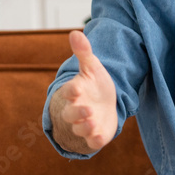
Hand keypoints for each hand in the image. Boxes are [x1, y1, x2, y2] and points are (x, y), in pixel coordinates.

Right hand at [54, 30, 117, 152]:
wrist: (105, 104)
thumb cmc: (95, 85)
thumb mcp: (92, 68)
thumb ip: (84, 52)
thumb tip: (75, 32)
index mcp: (76, 92)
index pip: (69, 91)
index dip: (71, 90)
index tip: (76, 87)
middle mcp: (77, 109)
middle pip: (71, 114)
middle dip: (77, 113)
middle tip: (87, 110)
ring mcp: (85, 124)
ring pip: (80, 129)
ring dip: (86, 127)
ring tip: (93, 122)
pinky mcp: (95, 135)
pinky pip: (93, 141)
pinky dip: (95, 141)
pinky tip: (101, 137)